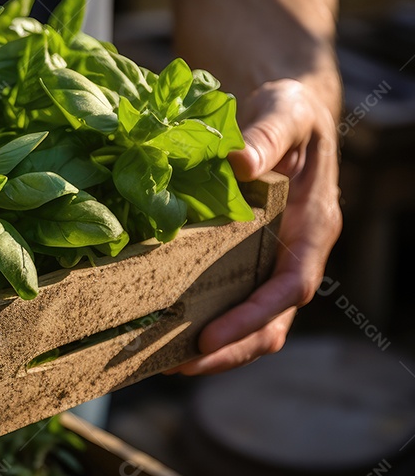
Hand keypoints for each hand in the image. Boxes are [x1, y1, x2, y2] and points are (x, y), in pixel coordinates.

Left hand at [172, 78, 341, 374]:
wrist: (284, 111)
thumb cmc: (289, 110)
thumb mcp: (284, 112)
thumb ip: (267, 136)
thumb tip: (240, 163)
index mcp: (313, 227)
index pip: (290, 288)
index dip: (253, 317)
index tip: (212, 336)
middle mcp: (296, 253)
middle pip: (271, 322)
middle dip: (229, 350)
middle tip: (178, 365)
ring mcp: (271, 260)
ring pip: (252, 322)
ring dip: (214, 348)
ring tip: (163, 361)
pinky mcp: (247, 258)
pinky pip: (230, 300)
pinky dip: (203, 320)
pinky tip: (163, 329)